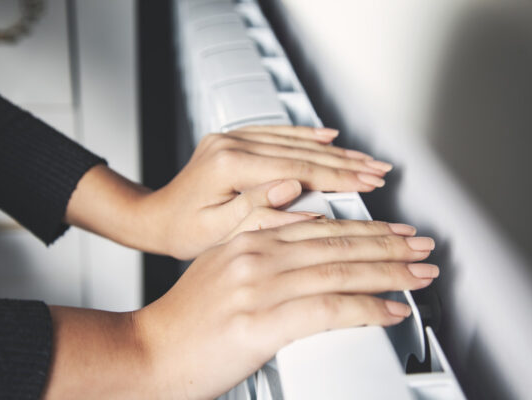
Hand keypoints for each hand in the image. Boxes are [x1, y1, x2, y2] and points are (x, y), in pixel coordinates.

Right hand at [44, 219, 436, 398]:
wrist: (147, 353)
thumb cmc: (183, 322)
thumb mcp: (220, 269)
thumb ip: (259, 256)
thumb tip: (301, 258)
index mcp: (247, 240)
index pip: (319, 228)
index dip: (363, 228)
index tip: (393, 229)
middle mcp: (255, 256)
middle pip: (336, 244)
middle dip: (386, 244)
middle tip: (420, 245)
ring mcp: (258, 286)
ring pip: (338, 270)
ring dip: (387, 271)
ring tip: (419, 272)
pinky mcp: (261, 322)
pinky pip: (327, 308)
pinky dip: (364, 307)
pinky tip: (390, 309)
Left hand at [66, 126, 392, 258]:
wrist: (154, 218)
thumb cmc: (181, 232)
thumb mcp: (217, 233)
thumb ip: (258, 211)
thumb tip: (297, 191)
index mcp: (228, 168)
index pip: (296, 169)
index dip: (337, 176)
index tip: (368, 181)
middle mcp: (230, 146)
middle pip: (300, 151)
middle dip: (344, 161)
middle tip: (378, 169)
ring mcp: (231, 140)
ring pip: (292, 140)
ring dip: (331, 149)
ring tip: (363, 157)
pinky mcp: (233, 142)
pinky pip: (275, 132)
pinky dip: (304, 135)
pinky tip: (326, 136)